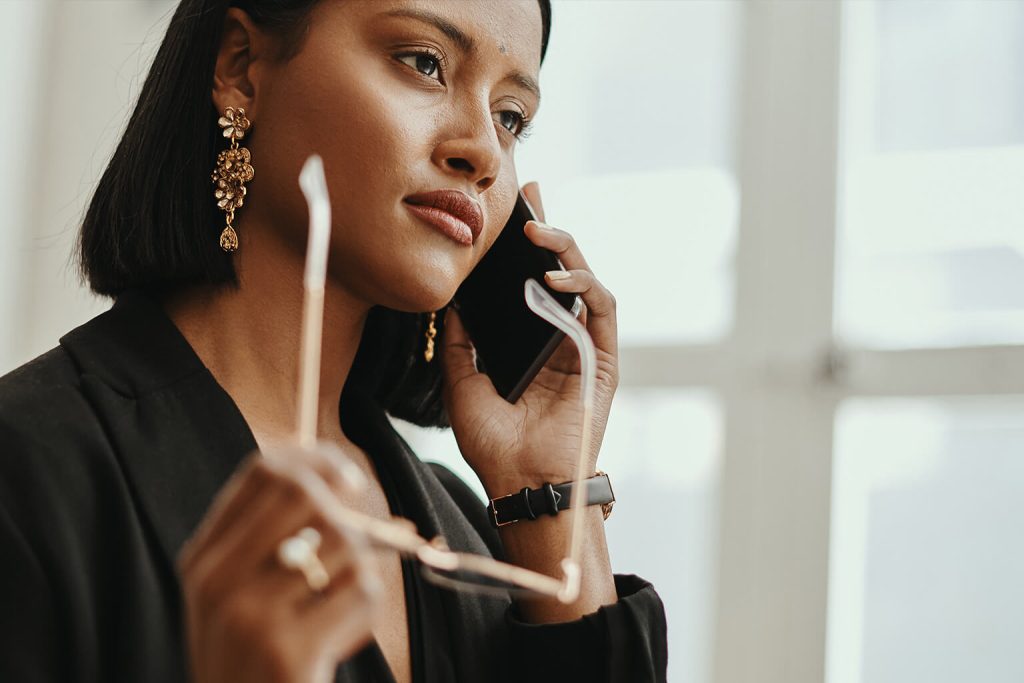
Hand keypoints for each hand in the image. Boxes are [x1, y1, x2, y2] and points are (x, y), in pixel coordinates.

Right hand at [177, 443, 382, 682]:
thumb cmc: (252, 661)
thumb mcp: (236, 596)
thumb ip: (268, 538)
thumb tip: (334, 477)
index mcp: (203, 560)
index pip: (262, 473)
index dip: (316, 460)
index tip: (347, 475)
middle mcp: (217, 581)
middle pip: (301, 492)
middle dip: (344, 508)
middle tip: (362, 536)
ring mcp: (249, 615)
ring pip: (342, 543)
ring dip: (360, 572)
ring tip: (338, 609)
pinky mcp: (287, 651)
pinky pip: (361, 592)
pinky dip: (365, 612)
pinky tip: (339, 638)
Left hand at [441, 181, 618, 496]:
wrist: (520, 484)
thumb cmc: (493, 444)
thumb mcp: (462, 382)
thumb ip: (461, 341)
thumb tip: (453, 300)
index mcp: (529, 343)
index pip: (529, 282)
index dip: (523, 246)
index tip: (510, 210)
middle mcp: (559, 339)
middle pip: (559, 271)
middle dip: (549, 229)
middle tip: (532, 195)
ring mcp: (584, 347)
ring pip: (584, 281)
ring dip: (565, 251)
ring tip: (536, 234)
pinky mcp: (604, 359)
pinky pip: (601, 309)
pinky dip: (582, 286)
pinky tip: (552, 277)